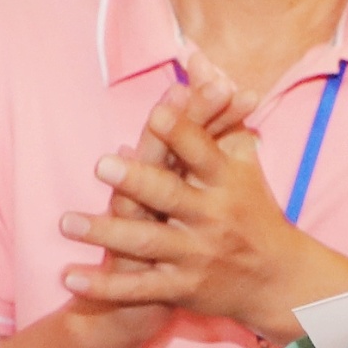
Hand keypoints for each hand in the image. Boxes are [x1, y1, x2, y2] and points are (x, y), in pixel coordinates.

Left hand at [55, 88, 347, 343]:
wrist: (279, 279)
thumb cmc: (252, 208)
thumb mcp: (241, 158)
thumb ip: (216, 111)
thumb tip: (196, 58)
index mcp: (225, 181)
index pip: (202, 152)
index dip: (181, 133)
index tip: (156, 114)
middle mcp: (211, 217)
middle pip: (170, 196)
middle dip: (138, 181)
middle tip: (103, 165)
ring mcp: (196, 254)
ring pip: (146, 242)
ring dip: (105, 233)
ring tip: (67, 222)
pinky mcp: (183, 287)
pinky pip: (137, 289)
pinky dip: (103, 285)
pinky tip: (70, 276)